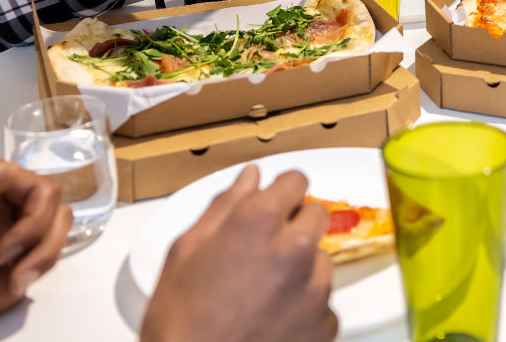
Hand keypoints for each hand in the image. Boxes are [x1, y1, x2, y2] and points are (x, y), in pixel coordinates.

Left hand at [0, 156, 70, 321]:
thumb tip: (1, 172)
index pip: (45, 195)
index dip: (34, 224)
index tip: (5, 249)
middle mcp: (5, 211)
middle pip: (56, 227)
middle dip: (40, 258)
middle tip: (14, 280)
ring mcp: (1, 243)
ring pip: (36, 264)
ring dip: (9, 289)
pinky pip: (10, 292)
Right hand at [140, 166, 335, 341]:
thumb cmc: (180, 320)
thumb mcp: (186, 250)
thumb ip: (224, 206)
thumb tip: (249, 178)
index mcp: (258, 222)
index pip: (296, 180)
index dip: (282, 192)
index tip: (275, 204)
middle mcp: (294, 249)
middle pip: (316, 217)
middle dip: (294, 227)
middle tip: (263, 252)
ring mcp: (313, 290)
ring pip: (321, 260)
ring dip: (302, 268)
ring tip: (264, 293)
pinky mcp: (323, 326)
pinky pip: (324, 304)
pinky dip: (306, 309)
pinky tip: (274, 319)